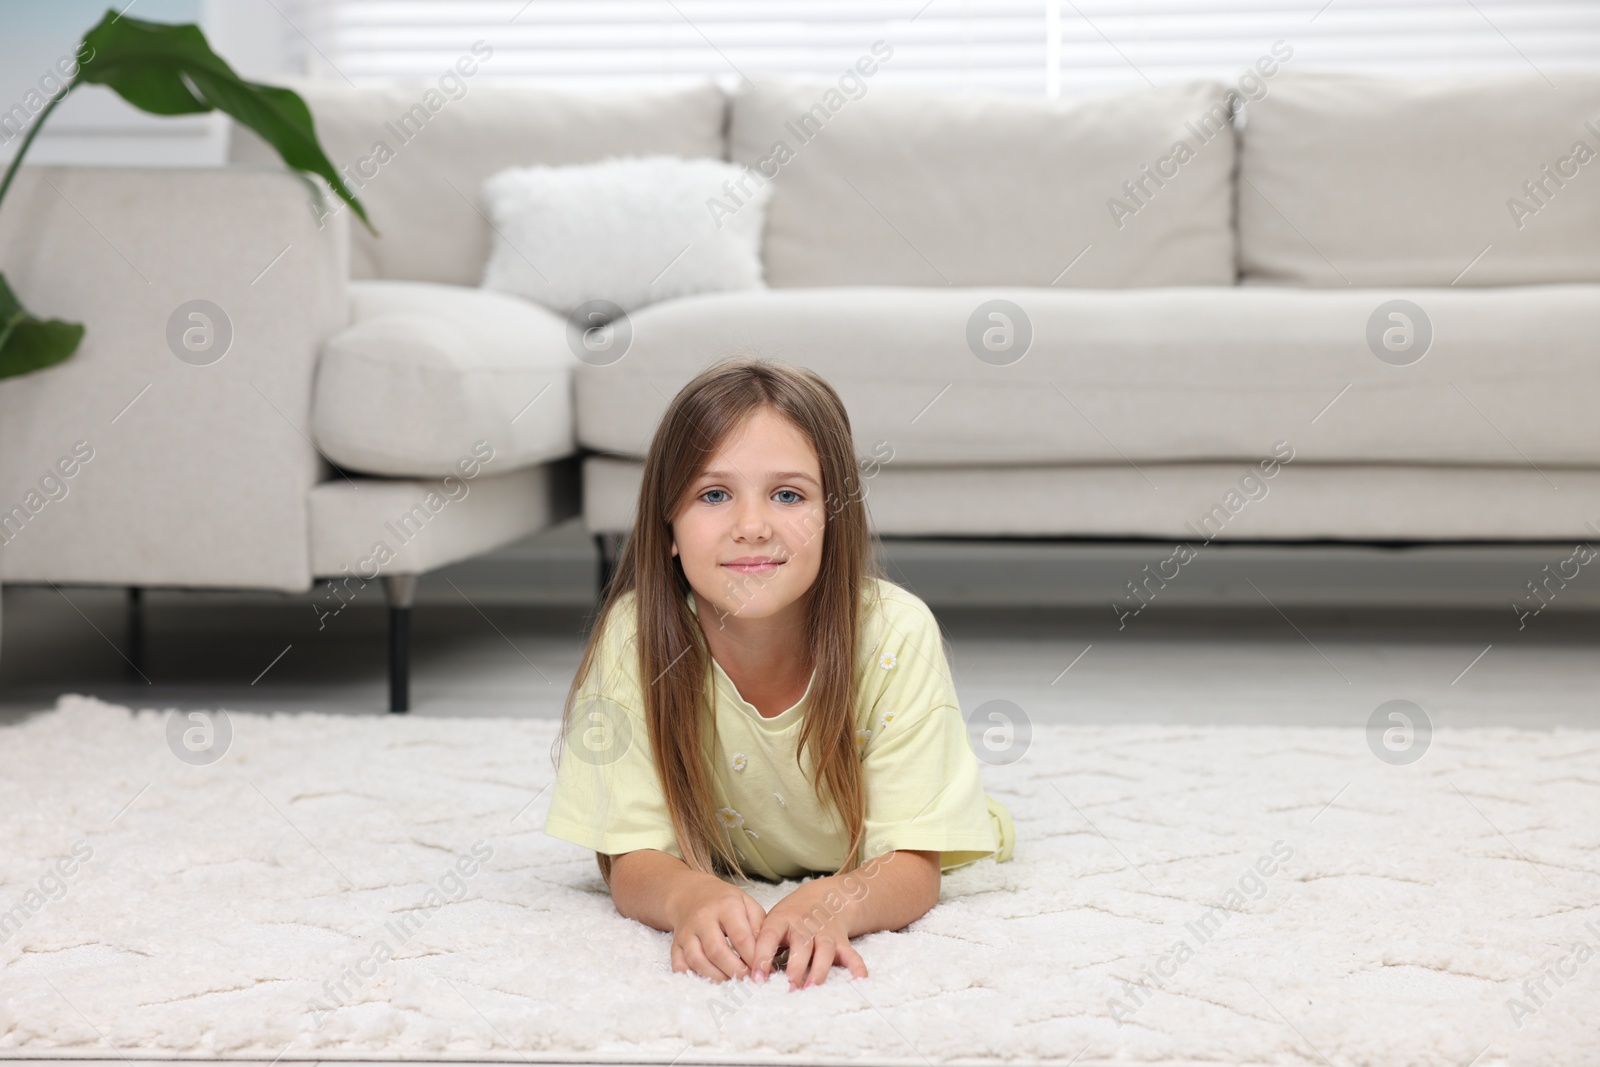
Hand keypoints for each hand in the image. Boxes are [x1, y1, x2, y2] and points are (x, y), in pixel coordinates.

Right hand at [667, 873, 766, 982]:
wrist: (691, 893)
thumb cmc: (725, 902)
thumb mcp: (747, 904)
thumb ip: (759, 926)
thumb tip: (764, 954)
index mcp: (726, 906)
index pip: (741, 937)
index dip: (753, 958)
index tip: (762, 971)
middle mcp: (703, 918)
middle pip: (717, 951)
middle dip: (735, 971)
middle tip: (748, 980)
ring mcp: (686, 932)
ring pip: (697, 961)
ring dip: (716, 977)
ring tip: (732, 982)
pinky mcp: (675, 944)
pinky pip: (679, 965)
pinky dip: (692, 976)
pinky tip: (708, 980)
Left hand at [751, 876, 868, 988]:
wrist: (824, 897)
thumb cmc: (790, 917)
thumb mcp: (771, 921)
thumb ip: (761, 943)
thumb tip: (744, 970)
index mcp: (781, 920)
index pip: (769, 937)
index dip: (762, 956)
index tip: (756, 978)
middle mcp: (804, 926)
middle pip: (801, 945)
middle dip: (795, 968)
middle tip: (788, 989)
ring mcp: (824, 933)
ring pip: (824, 951)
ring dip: (819, 971)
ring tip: (811, 989)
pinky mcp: (841, 941)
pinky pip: (851, 954)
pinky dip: (856, 966)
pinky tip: (858, 980)